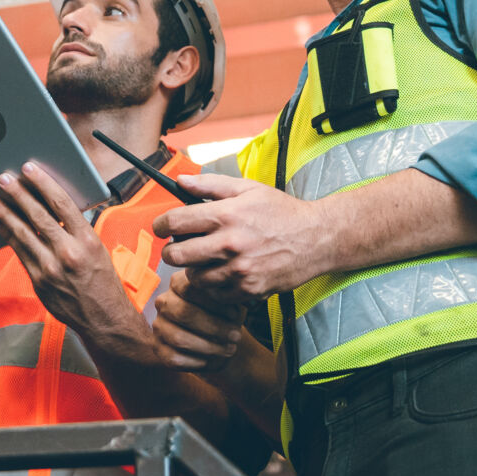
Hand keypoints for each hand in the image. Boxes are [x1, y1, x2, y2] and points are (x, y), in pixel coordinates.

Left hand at [0, 163, 150, 356]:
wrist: (103, 318)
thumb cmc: (102, 279)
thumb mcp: (97, 248)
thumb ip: (76, 228)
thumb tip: (52, 205)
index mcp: (87, 239)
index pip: (61, 203)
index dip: (43, 183)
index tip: (29, 169)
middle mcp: (68, 252)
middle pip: (38, 215)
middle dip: (18, 194)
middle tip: (3, 178)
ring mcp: (51, 268)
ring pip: (23, 234)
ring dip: (6, 214)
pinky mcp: (39, 282)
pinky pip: (20, 253)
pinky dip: (9, 236)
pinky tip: (1, 225)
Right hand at [151, 282, 249, 371]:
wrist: (216, 337)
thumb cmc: (223, 315)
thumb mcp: (229, 303)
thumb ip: (228, 300)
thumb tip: (235, 306)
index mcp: (178, 284)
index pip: (190, 289)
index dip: (214, 303)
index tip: (235, 315)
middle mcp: (164, 302)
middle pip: (184, 313)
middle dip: (214, 327)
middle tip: (236, 336)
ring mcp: (158, 325)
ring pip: (179, 338)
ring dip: (208, 347)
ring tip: (229, 349)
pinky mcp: (158, 348)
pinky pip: (173, 358)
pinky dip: (196, 361)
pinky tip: (212, 360)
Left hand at [154, 171, 334, 298]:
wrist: (316, 239)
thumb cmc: (281, 211)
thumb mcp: (247, 188)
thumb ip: (210, 185)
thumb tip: (180, 181)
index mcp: (226, 214)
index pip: (174, 222)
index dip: (159, 225)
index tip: (160, 228)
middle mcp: (230, 244)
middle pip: (176, 255)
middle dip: (170, 251)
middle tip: (178, 247)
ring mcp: (239, 270)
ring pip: (194, 278)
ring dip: (194, 269)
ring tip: (206, 260)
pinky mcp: (248, 290)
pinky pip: (215, 294)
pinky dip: (213, 286)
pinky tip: (222, 273)